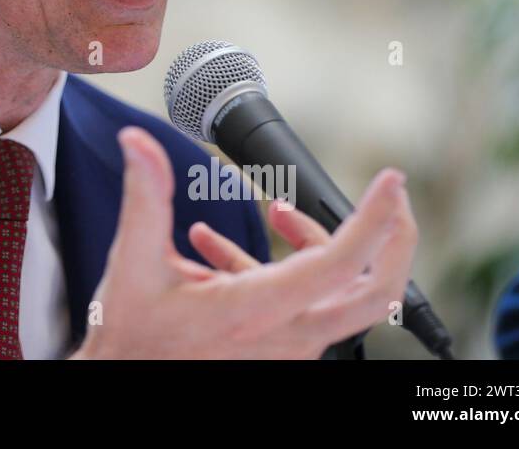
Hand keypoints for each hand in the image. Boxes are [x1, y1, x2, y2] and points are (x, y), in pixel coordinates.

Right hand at [68, 126, 416, 358]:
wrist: (125, 376)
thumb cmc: (133, 334)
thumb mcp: (135, 261)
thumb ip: (144, 197)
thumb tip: (139, 143)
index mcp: (257, 310)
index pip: (340, 265)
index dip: (373, 219)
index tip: (389, 181)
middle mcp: (285, 334)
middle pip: (375, 294)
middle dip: (393, 240)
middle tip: (390, 197)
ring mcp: (288, 345)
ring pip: (343, 294)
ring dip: (322, 245)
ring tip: (277, 212)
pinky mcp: (280, 346)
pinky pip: (308, 302)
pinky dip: (287, 265)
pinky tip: (223, 246)